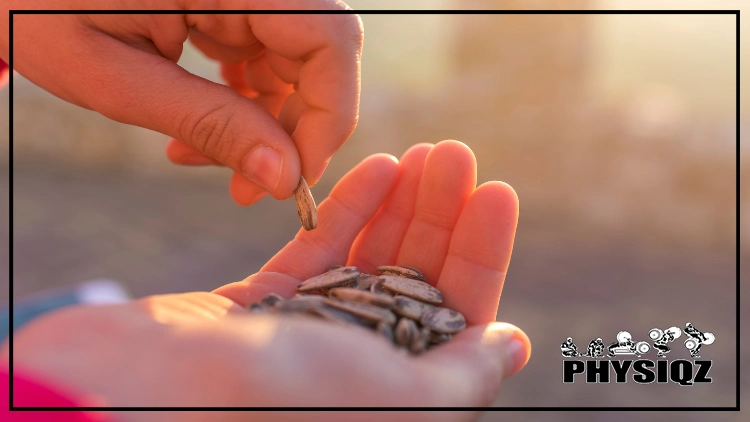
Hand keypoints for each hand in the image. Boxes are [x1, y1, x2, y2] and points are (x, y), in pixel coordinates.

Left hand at [1, 0, 362, 204]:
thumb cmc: (34, 8)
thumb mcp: (114, 76)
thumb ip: (207, 122)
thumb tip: (286, 179)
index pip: (328, 40)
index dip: (327, 115)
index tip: (294, 179)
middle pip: (321, 54)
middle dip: (297, 130)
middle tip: (252, 188)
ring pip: (297, 63)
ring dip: (267, 124)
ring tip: (201, 159)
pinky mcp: (230, 4)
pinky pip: (265, 58)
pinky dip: (246, 103)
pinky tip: (201, 129)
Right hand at [5, 141, 529, 420]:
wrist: (142, 388)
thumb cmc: (279, 398)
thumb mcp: (394, 397)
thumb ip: (460, 377)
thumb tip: (512, 345)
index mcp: (394, 387)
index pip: (456, 312)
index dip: (482, 252)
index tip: (497, 191)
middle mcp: (357, 361)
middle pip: (413, 276)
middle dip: (440, 214)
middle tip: (455, 153)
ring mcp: (308, 329)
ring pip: (367, 255)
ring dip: (399, 203)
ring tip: (423, 154)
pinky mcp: (262, 302)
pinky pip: (315, 250)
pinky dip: (346, 209)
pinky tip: (377, 169)